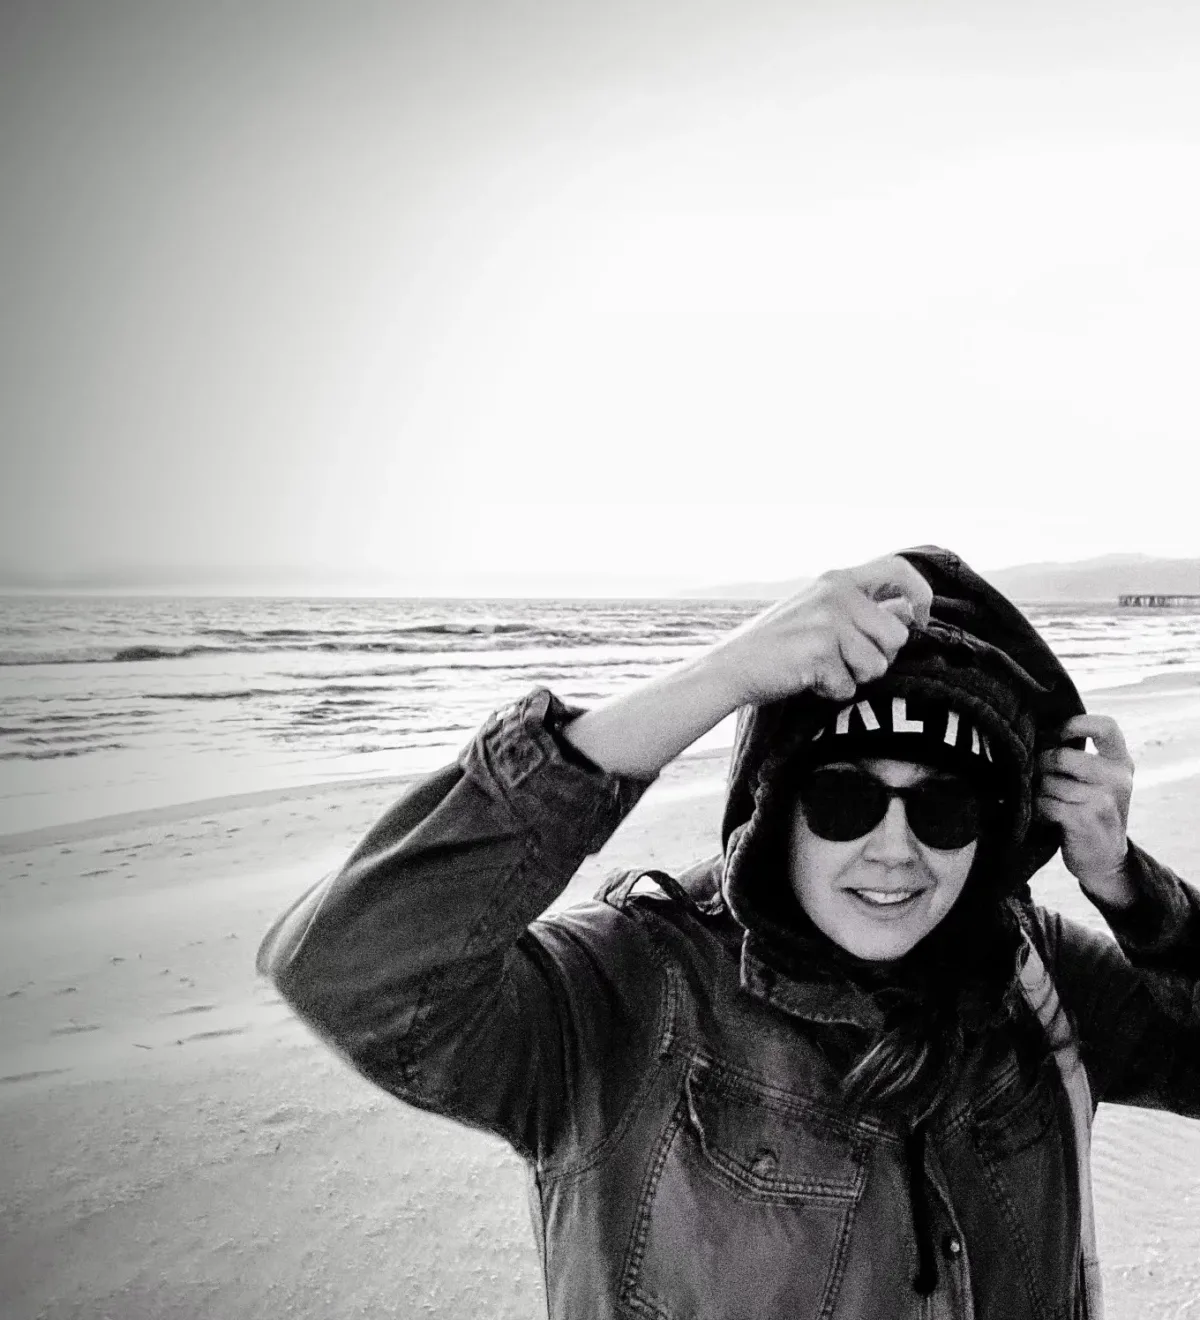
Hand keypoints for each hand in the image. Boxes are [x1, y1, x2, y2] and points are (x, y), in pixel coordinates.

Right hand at [707, 555, 933, 706]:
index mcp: (838, 579)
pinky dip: (830, 692)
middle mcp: (837, 593)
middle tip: (843, 661)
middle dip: (878, 659)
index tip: (920, 620)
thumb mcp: (821, 611)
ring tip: (820, 668)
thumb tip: (911, 614)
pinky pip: (849, 687)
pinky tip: (806, 679)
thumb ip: (863, 609)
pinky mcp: (820, 651)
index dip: (920, 595)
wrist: (731, 667)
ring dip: (853, 678)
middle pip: (897, 636)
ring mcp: (829, 621)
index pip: (900, 570)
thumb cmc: (779, 645)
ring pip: (877, 666)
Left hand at [1036, 714, 1135, 905]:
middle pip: (1061, 755)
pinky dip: (1038, 810)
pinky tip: (1045, 817)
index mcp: (1121, 762)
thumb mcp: (1098, 780)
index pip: (1104, 726)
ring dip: (1038, 793)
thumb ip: (1079, 756)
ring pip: (1048, 782)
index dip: (1073, 724)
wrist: (1106, 861)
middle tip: (1039, 779)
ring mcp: (1104, 800)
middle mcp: (1118, 778)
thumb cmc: (1091, 812)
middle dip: (1040, 766)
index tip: (1054, 736)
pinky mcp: (1086, 820)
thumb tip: (1034, 731)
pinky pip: (1045, 803)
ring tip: (1045, 801)